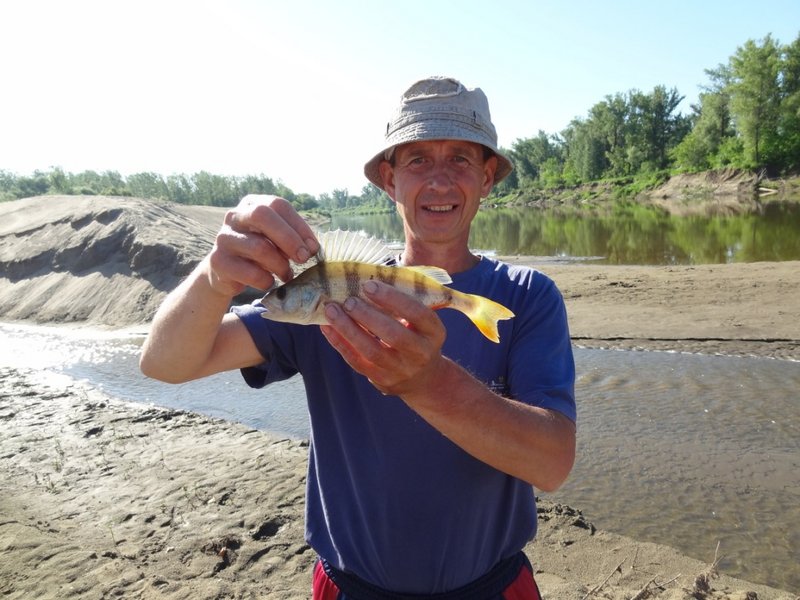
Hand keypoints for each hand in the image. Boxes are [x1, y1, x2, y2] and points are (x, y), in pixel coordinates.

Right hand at [206, 194, 318, 296]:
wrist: (225, 272)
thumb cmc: (258, 252)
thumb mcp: (275, 239)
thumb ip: (292, 237)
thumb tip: (312, 248)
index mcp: (252, 204)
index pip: (278, 205)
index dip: (299, 225)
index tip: (313, 247)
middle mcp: (234, 216)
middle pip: (262, 215)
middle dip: (289, 239)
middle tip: (304, 258)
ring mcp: (223, 237)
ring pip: (259, 247)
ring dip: (280, 265)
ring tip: (286, 274)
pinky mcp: (218, 261)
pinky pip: (250, 273)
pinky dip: (266, 280)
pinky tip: (269, 282)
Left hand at [319, 280, 446, 396]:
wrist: (421, 378)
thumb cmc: (417, 336)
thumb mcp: (422, 321)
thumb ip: (405, 301)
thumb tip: (370, 274)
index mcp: (434, 333)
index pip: (418, 313)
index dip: (393, 299)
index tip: (369, 285)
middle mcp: (421, 353)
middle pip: (394, 335)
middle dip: (368, 316)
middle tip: (348, 300)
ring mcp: (401, 370)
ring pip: (372, 351)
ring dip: (348, 329)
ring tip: (331, 310)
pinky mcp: (381, 380)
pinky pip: (357, 362)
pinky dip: (340, 343)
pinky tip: (327, 327)